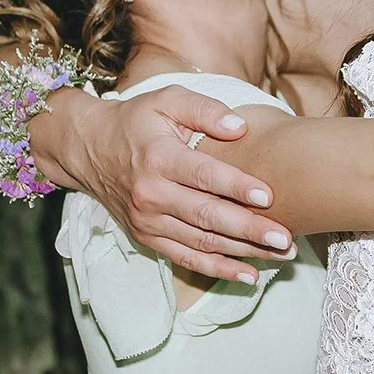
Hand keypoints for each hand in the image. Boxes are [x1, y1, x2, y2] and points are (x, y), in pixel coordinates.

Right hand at [57, 88, 292, 282]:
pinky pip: (186, 257)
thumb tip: (241, 126)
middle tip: (284, 237)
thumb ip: (205, 109)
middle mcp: (151, 194)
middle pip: (206, 216)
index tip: (268, 196)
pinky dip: (218, 268)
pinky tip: (249, 274)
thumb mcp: (168, 100)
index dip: (236, 186)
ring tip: (280, 254)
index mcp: (158, 158)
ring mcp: (147, 220)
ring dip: (242, 252)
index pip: (203, 175)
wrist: (89, 148)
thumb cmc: (137, 120)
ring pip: (201, 241)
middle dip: (248, 229)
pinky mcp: (147, 237)